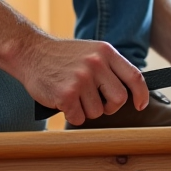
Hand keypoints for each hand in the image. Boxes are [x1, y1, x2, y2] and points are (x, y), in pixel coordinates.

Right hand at [20, 38, 149, 126]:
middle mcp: (96, 64)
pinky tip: (62, 101)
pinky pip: (78, 118)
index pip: (134, 77)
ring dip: (86, 110)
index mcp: (106, 52)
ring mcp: (81, 79)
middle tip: (96, 102)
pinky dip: (71, 115)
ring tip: (73, 96)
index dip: (141, 94)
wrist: (29, 52)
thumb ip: (109, 67)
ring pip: (97, 112)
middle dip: (109, 107)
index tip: (141, 105)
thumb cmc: (61, 56)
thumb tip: (130, 92)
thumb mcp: (90, 52)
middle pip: (119, 99)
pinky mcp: (66, 94)